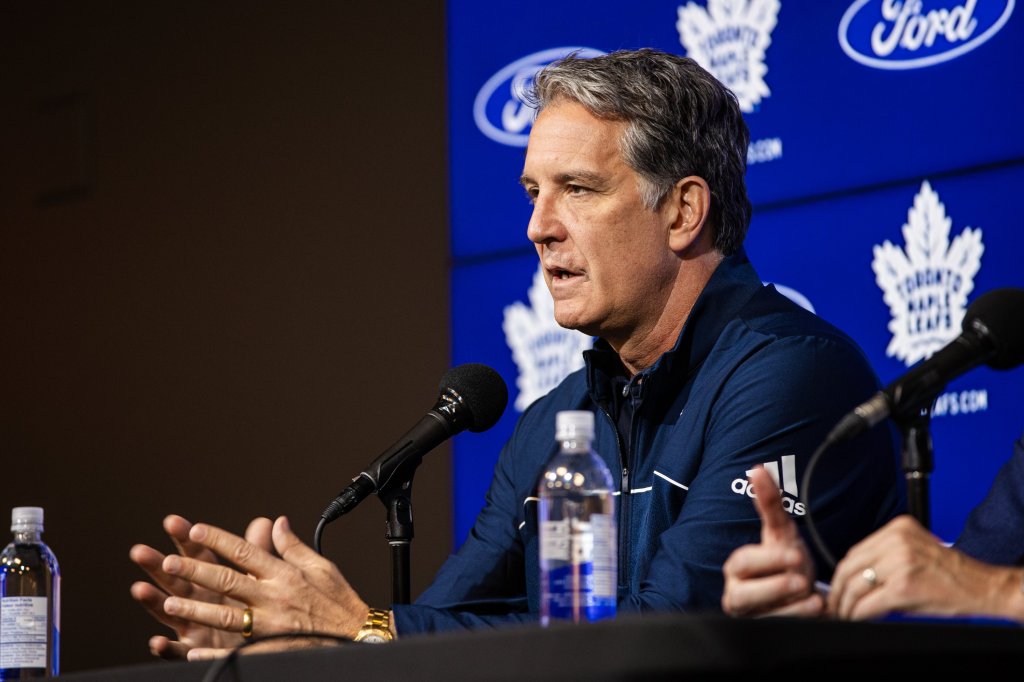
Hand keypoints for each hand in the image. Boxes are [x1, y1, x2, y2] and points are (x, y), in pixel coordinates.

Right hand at [130, 514, 272, 658]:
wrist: (263, 643)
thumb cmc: (253, 606)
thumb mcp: (257, 577)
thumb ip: (256, 550)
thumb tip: (263, 521)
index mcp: (213, 580)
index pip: (198, 555)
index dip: (186, 538)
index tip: (171, 521)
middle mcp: (198, 600)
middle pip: (176, 579)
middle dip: (157, 565)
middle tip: (139, 551)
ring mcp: (193, 625)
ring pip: (169, 612)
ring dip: (154, 602)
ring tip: (140, 589)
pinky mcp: (196, 650)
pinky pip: (180, 652)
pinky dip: (167, 648)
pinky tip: (157, 642)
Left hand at [155, 515, 370, 659]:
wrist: (357, 636)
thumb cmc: (339, 601)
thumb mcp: (320, 565)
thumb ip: (293, 546)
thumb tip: (276, 523)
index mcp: (284, 574)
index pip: (245, 552)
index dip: (218, 540)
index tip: (195, 530)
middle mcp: (274, 597)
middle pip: (227, 581)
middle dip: (195, 571)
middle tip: (167, 562)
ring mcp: (270, 625)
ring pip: (224, 616)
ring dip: (195, 610)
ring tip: (168, 603)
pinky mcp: (270, 648)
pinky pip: (235, 651)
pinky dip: (212, 653)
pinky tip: (191, 651)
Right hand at [721, 466, 823, 616]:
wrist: (801, 596)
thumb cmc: (787, 561)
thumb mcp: (781, 533)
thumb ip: (769, 502)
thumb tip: (758, 468)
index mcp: (738, 568)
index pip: (743, 563)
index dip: (767, 559)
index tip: (795, 555)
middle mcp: (738, 594)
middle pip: (744, 595)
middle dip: (773, 587)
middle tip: (800, 581)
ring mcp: (751, 618)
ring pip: (762, 617)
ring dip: (789, 608)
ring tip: (814, 600)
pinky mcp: (765, 634)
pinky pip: (778, 631)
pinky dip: (798, 621)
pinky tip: (816, 612)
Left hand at [827, 514, 1016, 620]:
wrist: (982, 586)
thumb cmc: (949, 573)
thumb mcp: (913, 552)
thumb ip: (884, 557)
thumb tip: (853, 580)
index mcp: (897, 528)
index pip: (856, 551)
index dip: (841, 573)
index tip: (837, 587)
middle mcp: (896, 541)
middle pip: (850, 566)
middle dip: (838, 590)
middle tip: (835, 605)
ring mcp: (899, 563)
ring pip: (855, 585)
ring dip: (846, 604)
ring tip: (844, 614)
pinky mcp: (902, 587)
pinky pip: (869, 603)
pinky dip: (858, 614)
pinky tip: (857, 618)